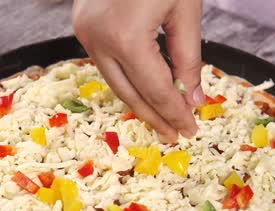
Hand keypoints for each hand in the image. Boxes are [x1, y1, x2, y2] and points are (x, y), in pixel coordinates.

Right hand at [72, 0, 202, 141]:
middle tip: (174, 135)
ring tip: (161, 117)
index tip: (189, 130)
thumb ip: (189, 58)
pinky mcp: (82, 24)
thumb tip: (192, 100)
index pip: (155, 90)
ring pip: (114, 80)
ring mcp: (85, 31)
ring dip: (139, 99)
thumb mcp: (185, 9)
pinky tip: (144, 88)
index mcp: (126, 37)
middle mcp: (97, 39)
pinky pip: (106, 60)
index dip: (174, 114)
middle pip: (129, 93)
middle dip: (154, 117)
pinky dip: (127, 76)